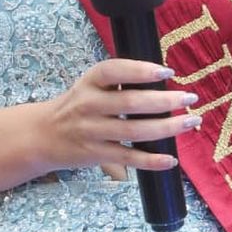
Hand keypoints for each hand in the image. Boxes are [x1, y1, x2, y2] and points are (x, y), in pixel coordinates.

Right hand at [38, 58, 199, 173]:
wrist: (42, 136)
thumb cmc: (76, 107)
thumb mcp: (89, 86)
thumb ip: (118, 83)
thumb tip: (164, 81)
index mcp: (89, 82)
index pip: (114, 71)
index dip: (140, 70)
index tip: (167, 71)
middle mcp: (88, 105)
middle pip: (130, 103)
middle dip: (164, 100)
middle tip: (190, 98)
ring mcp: (92, 132)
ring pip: (134, 132)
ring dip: (166, 128)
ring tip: (190, 122)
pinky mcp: (95, 155)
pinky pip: (128, 159)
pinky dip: (151, 160)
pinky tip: (171, 160)